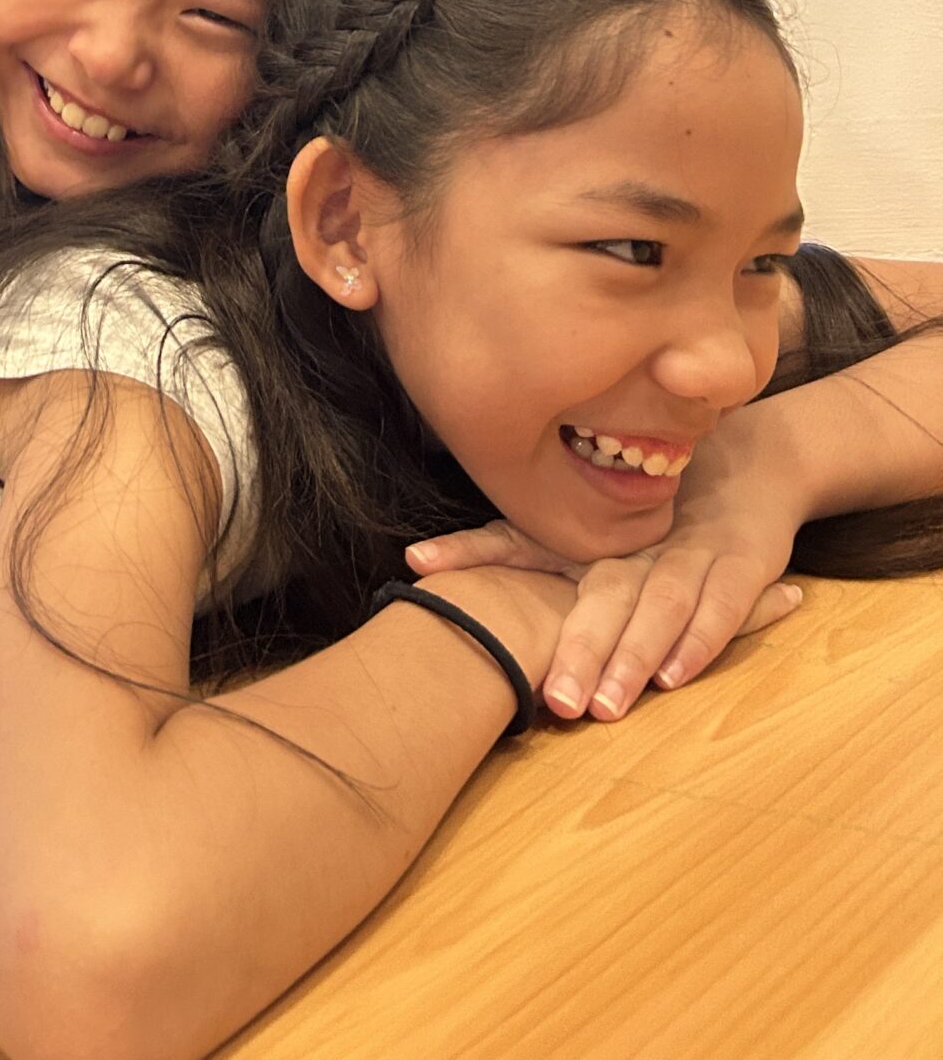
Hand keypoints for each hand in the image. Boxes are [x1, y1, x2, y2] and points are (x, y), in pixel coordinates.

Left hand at [407, 423, 806, 721]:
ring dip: (631, 655)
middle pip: (597, 593)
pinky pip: (718, 605)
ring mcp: (687, 550)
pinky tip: (675, 675)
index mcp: (586, 532)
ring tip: (604, 703)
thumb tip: (417, 561)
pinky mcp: (739, 563)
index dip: (470, 549)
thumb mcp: (585, 533)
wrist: (754, 469)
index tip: (418, 561)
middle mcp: (631, 541)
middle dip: (572, 646)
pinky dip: (698, 640)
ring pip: (656, 604)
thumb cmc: (653, 516)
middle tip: (550, 701)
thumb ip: (517, 549)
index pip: (519, 539)